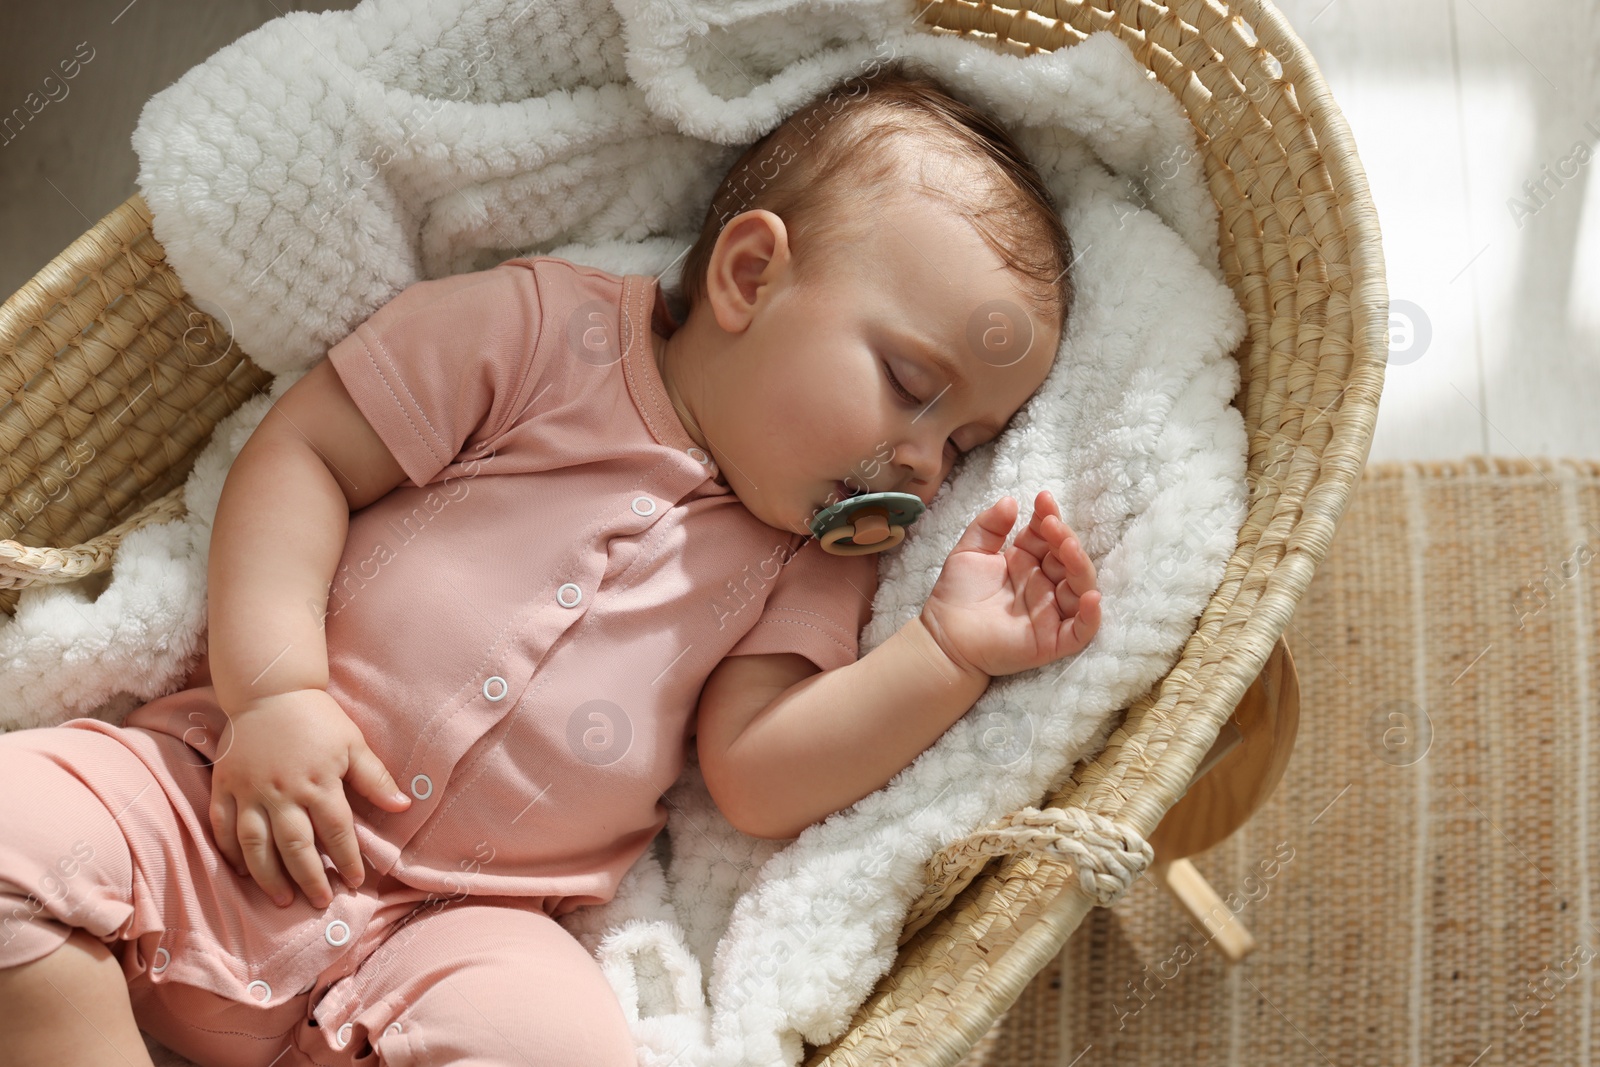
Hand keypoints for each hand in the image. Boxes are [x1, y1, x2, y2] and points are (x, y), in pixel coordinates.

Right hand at [210, 689, 411, 908]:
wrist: (269, 690)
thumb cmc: (317, 718)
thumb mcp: (353, 744)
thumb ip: (375, 779)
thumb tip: (403, 806)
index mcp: (319, 783)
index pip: (337, 832)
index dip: (347, 859)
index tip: (355, 882)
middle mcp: (283, 793)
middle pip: (296, 846)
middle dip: (309, 878)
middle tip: (320, 902)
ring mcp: (250, 792)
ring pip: (256, 845)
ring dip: (269, 876)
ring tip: (282, 900)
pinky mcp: (225, 787)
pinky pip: (223, 827)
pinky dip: (230, 852)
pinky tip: (242, 872)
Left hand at [919, 489, 1101, 678]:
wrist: (943, 636)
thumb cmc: (956, 594)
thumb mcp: (969, 551)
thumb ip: (989, 526)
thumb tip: (1010, 501)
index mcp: (1027, 561)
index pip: (1047, 536)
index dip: (1048, 517)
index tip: (1042, 499)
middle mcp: (1044, 584)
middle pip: (1067, 558)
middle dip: (1063, 538)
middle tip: (1050, 524)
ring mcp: (1051, 612)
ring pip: (1079, 588)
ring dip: (1079, 566)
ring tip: (1067, 547)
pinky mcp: (1052, 641)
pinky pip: (1081, 630)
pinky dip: (1090, 615)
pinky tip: (1090, 597)